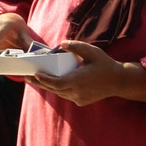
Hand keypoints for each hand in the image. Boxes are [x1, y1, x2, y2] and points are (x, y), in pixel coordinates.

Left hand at [31, 41, 145, 105]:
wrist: (118, 81)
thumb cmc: (105, 64)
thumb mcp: (92, 51)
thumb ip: (77, 46)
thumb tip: (62, 44)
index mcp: (78, 80)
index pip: (57, 83)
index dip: (44, 80)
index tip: (35, 74)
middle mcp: (77, 92)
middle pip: (54, 89)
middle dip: (40, 83)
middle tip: (27, 77)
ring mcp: (79, 98)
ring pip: (58, 93)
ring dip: (47, 87)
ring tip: (36, 79)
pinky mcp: (81, 101)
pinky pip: (65, 95)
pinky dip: (58, 89)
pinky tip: (51, 83)